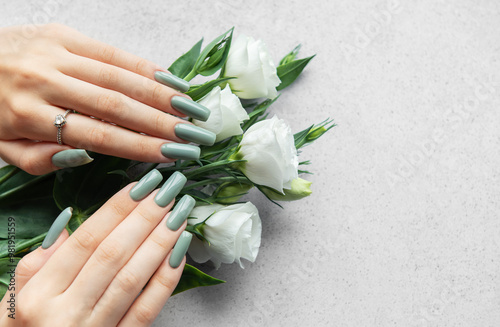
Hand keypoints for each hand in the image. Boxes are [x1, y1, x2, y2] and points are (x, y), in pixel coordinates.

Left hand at [0, 24, 213, 174]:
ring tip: (192, 111)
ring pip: (119, 76)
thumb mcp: (3, 148)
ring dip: (162, 95)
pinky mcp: (62, 34)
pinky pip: (111, 51)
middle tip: (194, 136)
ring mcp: (55, 53)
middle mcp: (43, 81)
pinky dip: (144, 67)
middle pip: (116, 105)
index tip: (172, 156)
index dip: (140, 147)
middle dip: (162, 122)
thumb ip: (42, 160)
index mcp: (27, 116)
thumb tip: (88, 154)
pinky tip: (170, 80)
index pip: (98, 136)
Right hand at [0, 173, 193, 326]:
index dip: (116, 210)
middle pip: (112, 254)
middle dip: (144, 218)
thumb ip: (36, 263)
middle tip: (168, 191)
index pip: (85, 241)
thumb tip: (68, 223)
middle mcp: (67, 312)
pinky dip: (166, 280)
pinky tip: (180, 254)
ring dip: (160, 242)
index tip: (140, 185)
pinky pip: (146, 311)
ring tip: (179, 215)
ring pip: (132, 279)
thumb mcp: (13, 302)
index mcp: (38, 296)